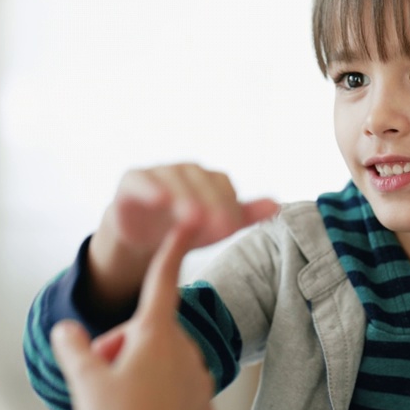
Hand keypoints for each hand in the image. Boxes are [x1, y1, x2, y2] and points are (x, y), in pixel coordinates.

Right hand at [50, 219, 214, 409]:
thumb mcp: (85, 380)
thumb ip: (73, 348)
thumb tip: (64, 330)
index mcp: (156, 333)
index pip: (162, 280)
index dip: (171, 249)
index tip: (185, 222)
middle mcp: (185, 349)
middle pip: (147, 333)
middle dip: (122, 347)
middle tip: (103, 378)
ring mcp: (198, 379)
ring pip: (161, 364)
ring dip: (139, 373)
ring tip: (122, 406)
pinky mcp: (204, 408)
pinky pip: (175, 393)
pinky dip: (158, 402)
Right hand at [107, 164, 278, 255]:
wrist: (142, 239)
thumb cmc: (183, 230)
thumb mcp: (215, 228)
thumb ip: (245, 215)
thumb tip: (277, 206)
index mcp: (208, 179)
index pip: (224, 187)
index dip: (229, 205)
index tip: (231, 228)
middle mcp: (185, 171)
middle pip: (201, 181)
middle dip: (211, 203)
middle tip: (218, 227)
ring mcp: (158, 172)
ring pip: (174, 179)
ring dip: (185, 196)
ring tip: (192, 218)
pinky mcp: (132, 179)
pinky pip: (142, 180)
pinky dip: (151, 187)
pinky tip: (160, 200)